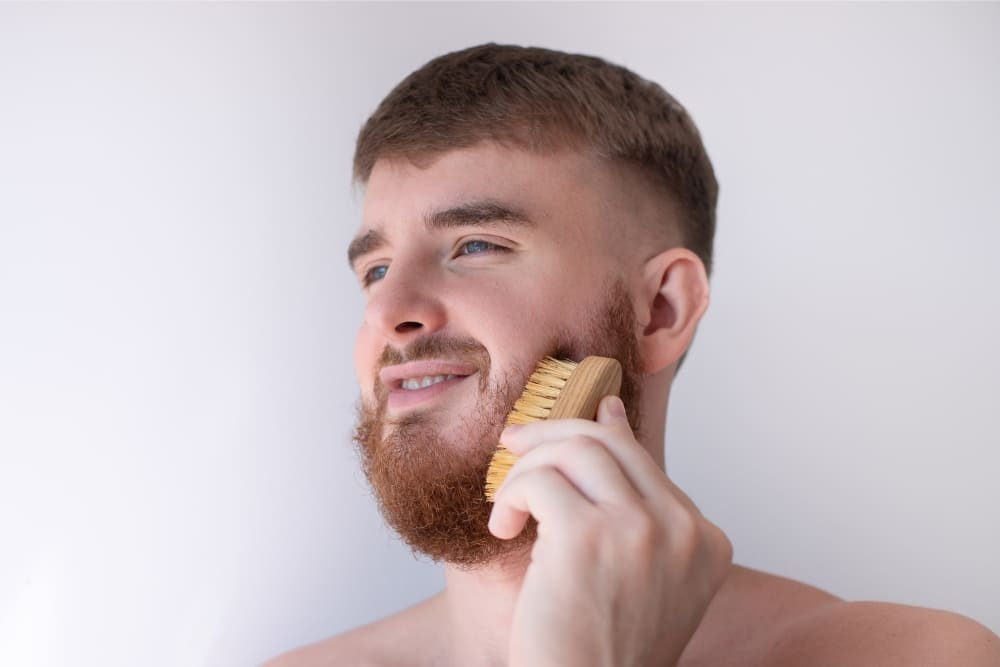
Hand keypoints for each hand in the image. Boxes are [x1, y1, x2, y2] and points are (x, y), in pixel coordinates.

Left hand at [488, 395, 732, 666]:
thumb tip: (610, 411)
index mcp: (705, 541)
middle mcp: (684, 530)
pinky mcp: (587, 538)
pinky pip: (539, 481)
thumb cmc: (601, 648)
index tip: (559, 436)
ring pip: (575, 450)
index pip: (643, 461)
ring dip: (527, 467)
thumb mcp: (638, 575)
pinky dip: (511, 497)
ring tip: (508, 505)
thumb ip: (634, 501)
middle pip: (610, 442)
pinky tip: (503, 528)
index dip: (593, 439)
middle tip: (514, 444)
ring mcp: (641, 531)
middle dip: (552, 435)